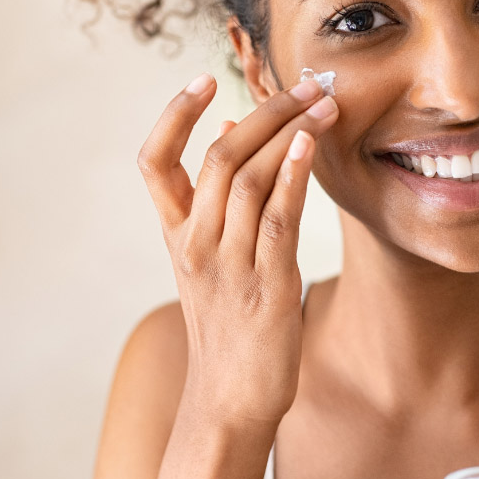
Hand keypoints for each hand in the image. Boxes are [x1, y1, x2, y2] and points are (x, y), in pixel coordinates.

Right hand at [136, 73, 338, 427]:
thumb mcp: (208, 258)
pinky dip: (292, 176)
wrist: (230, 398)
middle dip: (265, 112)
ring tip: (323, 104)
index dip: (173, 116)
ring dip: (290, 133)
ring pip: (251, 180)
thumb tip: (228, 131)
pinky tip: (310, 145)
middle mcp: (196, 244)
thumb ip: (215, 198)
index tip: (203, 80)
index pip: (154, 162)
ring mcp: (229, 265)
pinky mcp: (268, 286)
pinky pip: (278, 219)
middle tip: (306, 84)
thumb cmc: (226, 320)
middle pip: (220, 157)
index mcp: (177, 234)